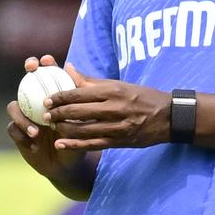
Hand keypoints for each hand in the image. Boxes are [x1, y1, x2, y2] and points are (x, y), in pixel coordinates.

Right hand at [7, 55, 84, 179]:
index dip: (45, 64)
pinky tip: (33, 144)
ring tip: (37, 131)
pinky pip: (13, 129)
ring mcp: (25, 117)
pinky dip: (22, 134)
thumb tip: (70, 66)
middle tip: (31, 69)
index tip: (47, 60)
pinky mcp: (18, 133)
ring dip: (23, 116)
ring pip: (14, 107)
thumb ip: (76, 94)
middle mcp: (36, 104)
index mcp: (53, 98)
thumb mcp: (82, 118)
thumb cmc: (78, 139)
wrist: (69, 164)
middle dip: (28, 72)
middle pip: (26, 83)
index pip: (47, 75)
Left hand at [43, 63, 171, 150]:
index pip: (80, 93)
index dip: (60, 97)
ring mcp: (118, 127)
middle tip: (45, 113)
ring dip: (64, 128)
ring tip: (52, 126)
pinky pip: (93, 144)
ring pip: (83, 129)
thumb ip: (92, 81)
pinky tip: (61, 143)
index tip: (47, 98)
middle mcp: (116, 108)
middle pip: (78, 112)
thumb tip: (68, 69)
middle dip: (58, 113)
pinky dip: (75, 145)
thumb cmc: (144, 97)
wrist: (170, 117)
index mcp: (115, 91)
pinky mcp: (120, 141)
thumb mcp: (121, 85)